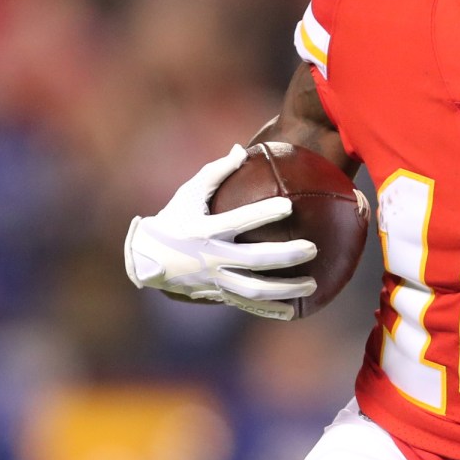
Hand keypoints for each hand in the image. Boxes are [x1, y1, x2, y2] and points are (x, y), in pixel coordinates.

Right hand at [123, 146, 317, 318]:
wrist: (146, 259)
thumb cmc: (173, 219)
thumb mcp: (189, 193)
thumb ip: (216, 172)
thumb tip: (242, 149)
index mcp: (205, 230)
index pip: (239, 221)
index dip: (263, 214)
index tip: (289, 206)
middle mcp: (211, 257)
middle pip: (254, 260)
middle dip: (285, 256)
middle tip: (312, 249)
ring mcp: (214, 280)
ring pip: (254, 289)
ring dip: (285, 289)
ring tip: (312, 285)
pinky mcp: (217, 294)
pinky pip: (248, 304)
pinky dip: (271, 308)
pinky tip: (293, 310)